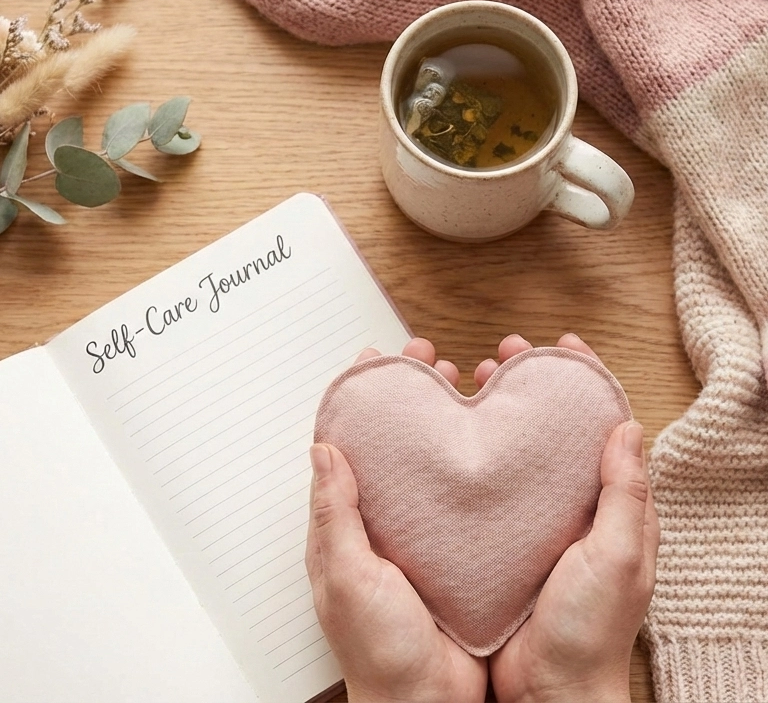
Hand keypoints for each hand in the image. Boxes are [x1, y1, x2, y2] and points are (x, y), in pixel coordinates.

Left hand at [306, 338, 487, 702]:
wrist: (429, 701)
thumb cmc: (380, 650)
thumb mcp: (348, 578)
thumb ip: (335, 515)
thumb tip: (322, 451)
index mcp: (347, 523)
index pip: (349, 445)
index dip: (361, 400)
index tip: (375, 361)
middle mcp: (383, 519)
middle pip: (392, 441)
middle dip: (407, 394)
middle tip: (425, 359)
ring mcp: (420, 530)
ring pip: (428, 458)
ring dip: (439, 416)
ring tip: (458, 380)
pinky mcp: (454, 544)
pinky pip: (456, 492)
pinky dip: (465, 459)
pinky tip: (485, 439)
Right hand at [483, 334, 659, 702]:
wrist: (545, 688)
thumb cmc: (588, 631)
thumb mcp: (619, 559)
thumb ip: (626, 496)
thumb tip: (628, 429)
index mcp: (610, 505)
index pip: (602, 424)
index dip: (585, 379)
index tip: (563, 345)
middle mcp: (571, 504)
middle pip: (553, 425)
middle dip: (532, 381)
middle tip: (506, 352)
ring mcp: (534, 517)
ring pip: (516, 446)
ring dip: (499, 407)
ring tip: (474, 378)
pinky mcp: (501, 534)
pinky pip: (491, 482)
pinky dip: (477, 451)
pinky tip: (456, 435)